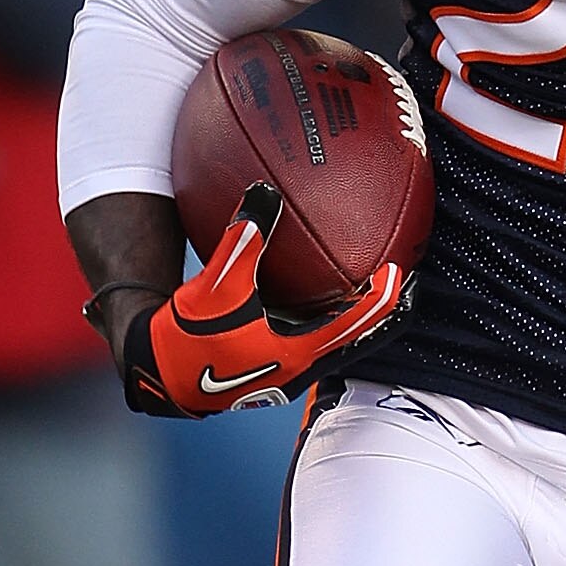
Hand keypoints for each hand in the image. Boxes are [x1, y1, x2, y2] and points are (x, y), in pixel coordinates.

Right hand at [118, 185, 408, 417]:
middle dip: (385, 311)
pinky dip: (331, 322)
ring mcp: (290, 374)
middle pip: (361, 338)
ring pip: (340, 344)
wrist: (158, 375)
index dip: (384, 297)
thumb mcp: (215, 284)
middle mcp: (302, 368)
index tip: (402, 269)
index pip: (357, 322)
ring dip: (360, 319)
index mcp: (297, 351)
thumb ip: (242, 239)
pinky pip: (317, 343)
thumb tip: (262, 191)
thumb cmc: (185, 334)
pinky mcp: (275, 371)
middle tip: (407, 282)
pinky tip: (322, 301)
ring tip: (375, 292)